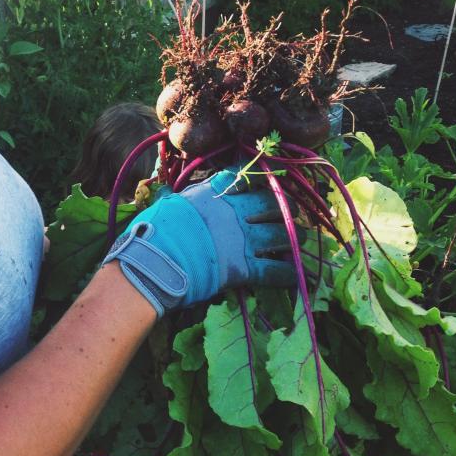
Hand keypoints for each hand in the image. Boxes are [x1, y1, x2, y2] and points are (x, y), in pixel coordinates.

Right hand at [102, 167, 295, 316]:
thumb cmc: (153, 231)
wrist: (155, 259)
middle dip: (285, 209)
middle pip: (272, 204)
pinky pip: (275, 270)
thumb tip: (162, 193)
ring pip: (282, 234)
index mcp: (214, 193)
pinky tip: (299, 277)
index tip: (268, 180)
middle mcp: (234, 212)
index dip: (259, 179)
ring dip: (295, 239)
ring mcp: (242, 239)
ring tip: (302, 243)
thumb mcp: (164, 205)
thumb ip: (172, 199)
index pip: (244, 178)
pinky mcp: (244, 267)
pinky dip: (290, 274)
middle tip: (291, 215)